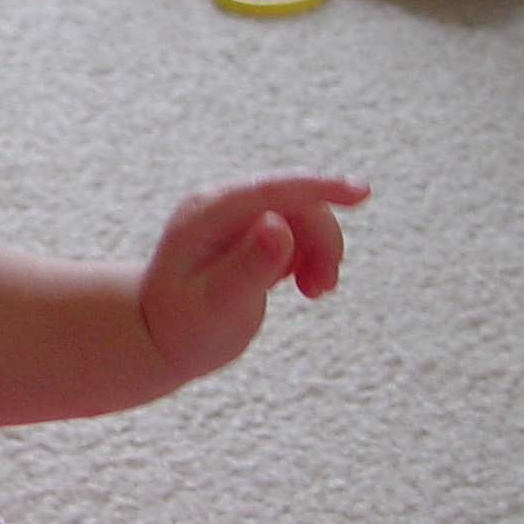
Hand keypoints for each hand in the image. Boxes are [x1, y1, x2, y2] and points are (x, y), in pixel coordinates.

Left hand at [138, 172, 367, 383]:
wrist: (161, 335)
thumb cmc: (185, 326)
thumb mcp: (218, 305)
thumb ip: (248, 267)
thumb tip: (279, 226)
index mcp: (206, 214)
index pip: (269, 190)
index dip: (317, 188)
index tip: (361, 193)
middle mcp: (221, 204)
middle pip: (295, 202)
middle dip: (322, 240)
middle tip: (321, 290)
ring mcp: (235, 214)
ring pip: (302, 214)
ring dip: (320, 249)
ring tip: (313, 291)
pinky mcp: (250, 227)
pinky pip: (297, 227)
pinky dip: (311, 253)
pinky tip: (303, 282)